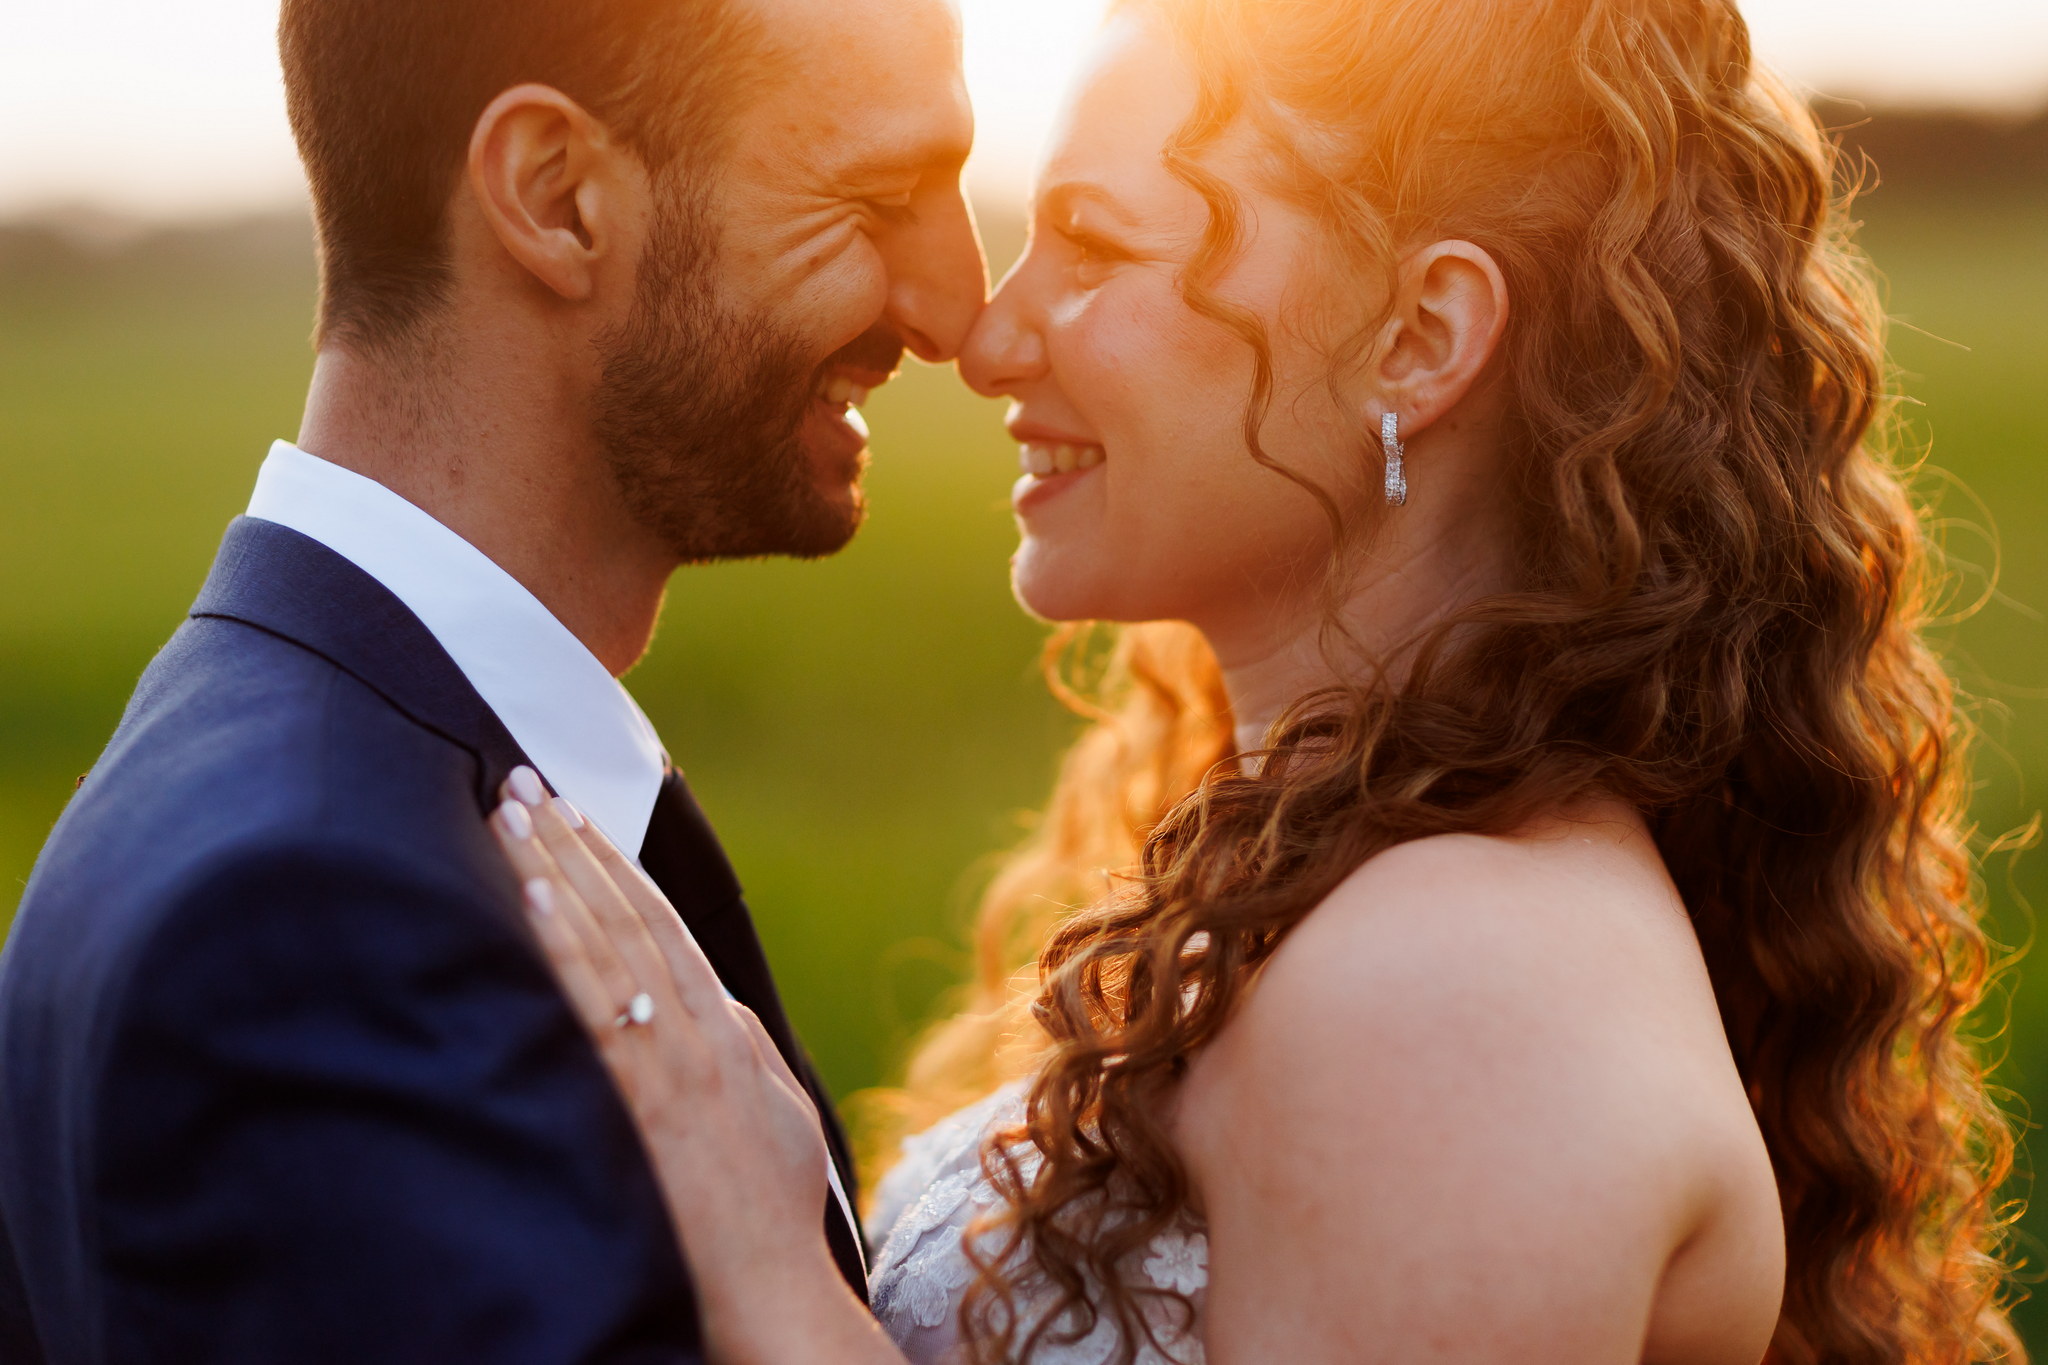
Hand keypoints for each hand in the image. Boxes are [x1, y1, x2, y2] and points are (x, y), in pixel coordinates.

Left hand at [489, 772, 853, 1354]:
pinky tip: (529, 903)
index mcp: (725, 1029)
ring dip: (555, 873)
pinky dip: (563, 948)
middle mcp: (696, 1031)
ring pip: (605, 945)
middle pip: (626, 916)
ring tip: (512, 816)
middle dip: (571, 844)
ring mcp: (668, 1065)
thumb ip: (736, 1043)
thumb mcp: (773, 1109)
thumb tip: (702, 995)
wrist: (772, 1289)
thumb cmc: (770, 1210)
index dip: (613, 860)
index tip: (572, 809)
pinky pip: (592, 1008)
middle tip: (522, 782)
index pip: (660, 922)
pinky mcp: (639, 1103)